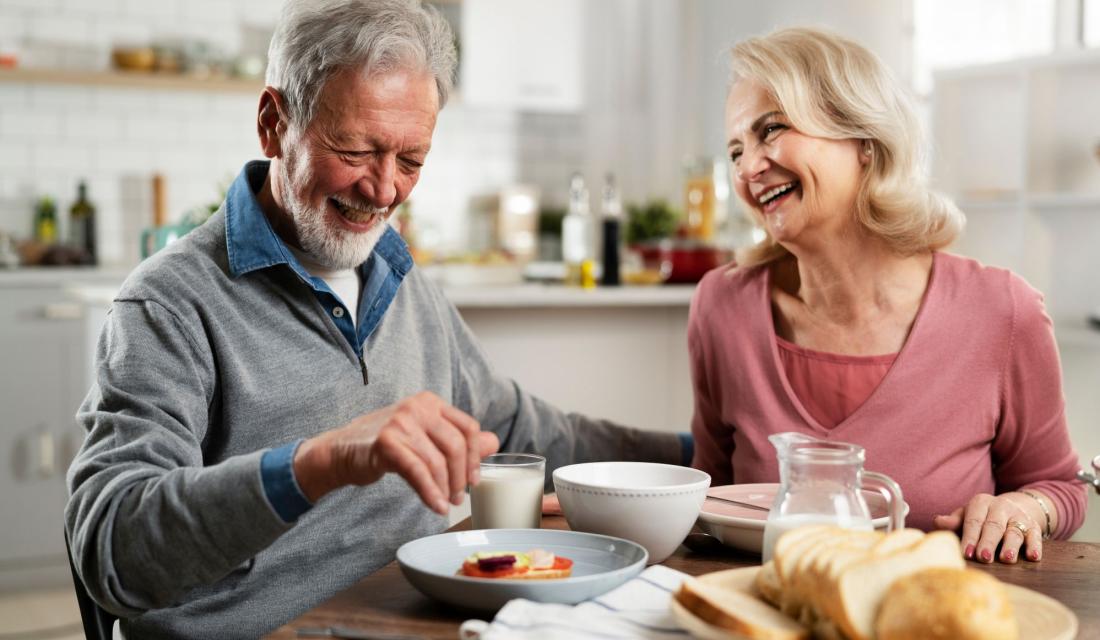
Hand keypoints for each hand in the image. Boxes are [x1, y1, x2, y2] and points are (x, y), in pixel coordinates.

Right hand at [294, 391, 499, 513]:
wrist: (341, 450)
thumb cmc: (386, 444)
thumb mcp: (425, 436)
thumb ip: (458, 438)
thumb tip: (494, 442)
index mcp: (431, 402)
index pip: (468, 427)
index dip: (475, 456)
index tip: (474, 479)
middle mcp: (418, 407)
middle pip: (456, 445)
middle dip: (461, 476)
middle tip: (459, 497)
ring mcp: (401, 422)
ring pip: (438, 461)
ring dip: (445, 488)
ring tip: (446, 504)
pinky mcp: (386, 444)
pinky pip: (418, 472)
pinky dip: (430, 492)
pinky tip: (436, 506)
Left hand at [932, 492, 1042, 563]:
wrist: (1012, 508)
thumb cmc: (982, 517)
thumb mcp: (967, 515)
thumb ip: (954, 521)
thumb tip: (937, 521)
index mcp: (981, 503)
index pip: (974, 521)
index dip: (970, 537)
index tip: (966, 552)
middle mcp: (1001, 507)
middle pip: (994, 526)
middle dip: (988, 542)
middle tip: (983, 557)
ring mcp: (1019, 516)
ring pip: (1015, 531)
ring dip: (1011, 546)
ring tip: (1006, 558)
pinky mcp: (1034, 526)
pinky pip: (1036, 536)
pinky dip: (1035, 546)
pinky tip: (1033, 557)